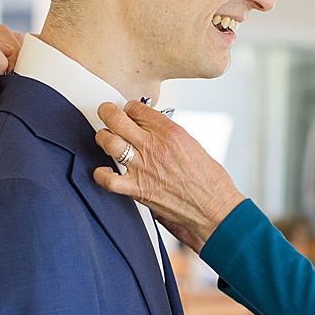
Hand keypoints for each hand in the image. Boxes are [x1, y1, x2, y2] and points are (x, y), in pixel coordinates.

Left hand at [93, 101, 245, 251]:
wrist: (214, 206)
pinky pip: (109, 179)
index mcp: (170, 132)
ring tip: (105, 139)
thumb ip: (168, 133)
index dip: (130, 108)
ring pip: (108, 143)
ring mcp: (143, 168)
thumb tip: (151, 128)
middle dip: (107, 112)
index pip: (137, 108)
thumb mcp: (191, 143)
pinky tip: (104, 171)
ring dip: (103, 138)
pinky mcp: (138, 189)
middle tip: (106, 113)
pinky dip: (101, 174)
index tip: (129, 112)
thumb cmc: (208, 179)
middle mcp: (154, 147)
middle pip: (117, 119)